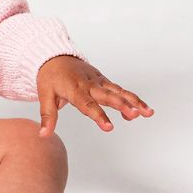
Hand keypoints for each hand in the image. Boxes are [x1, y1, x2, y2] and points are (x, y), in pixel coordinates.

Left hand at [36, 55, 153, 135]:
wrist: (54, 56)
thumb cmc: (50, 77)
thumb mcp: (44, 95)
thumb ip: (48, 116)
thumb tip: (43, 135)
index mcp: (74, 89)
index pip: (87, 104)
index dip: (98, 116)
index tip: (109, 127)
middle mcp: (89, 84)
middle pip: (107, 95)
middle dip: (122, 105)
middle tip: (135, 115)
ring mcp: (98, 81)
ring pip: (118, 91)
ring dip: (133, 101)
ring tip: (148, 113)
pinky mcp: (104, 80)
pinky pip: (119, 90)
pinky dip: (131, 99)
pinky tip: (142, 111)